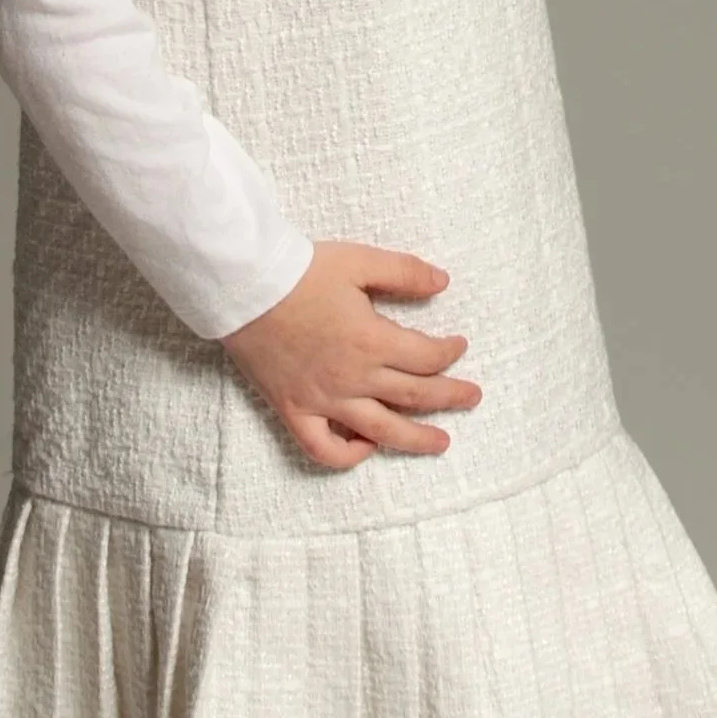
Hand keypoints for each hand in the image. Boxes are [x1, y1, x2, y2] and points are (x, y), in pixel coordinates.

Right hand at [220, 242, 481, 470]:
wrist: (244, 286)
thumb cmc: (300, 272)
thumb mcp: (360, 261)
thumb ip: (404, 273)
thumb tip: (443, 283)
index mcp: (373, 341)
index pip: (427, 357)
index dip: (450, 352)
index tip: (458, 346)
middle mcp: (353, 377)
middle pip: (415, 397)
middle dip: (450, 398)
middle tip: (472, 397)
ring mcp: (323, 399)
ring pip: (380, 431)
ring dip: (416, 439)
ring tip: (441, 443)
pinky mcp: (293, 409)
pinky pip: (323, 448)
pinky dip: (347, 456)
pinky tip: (365, 447)